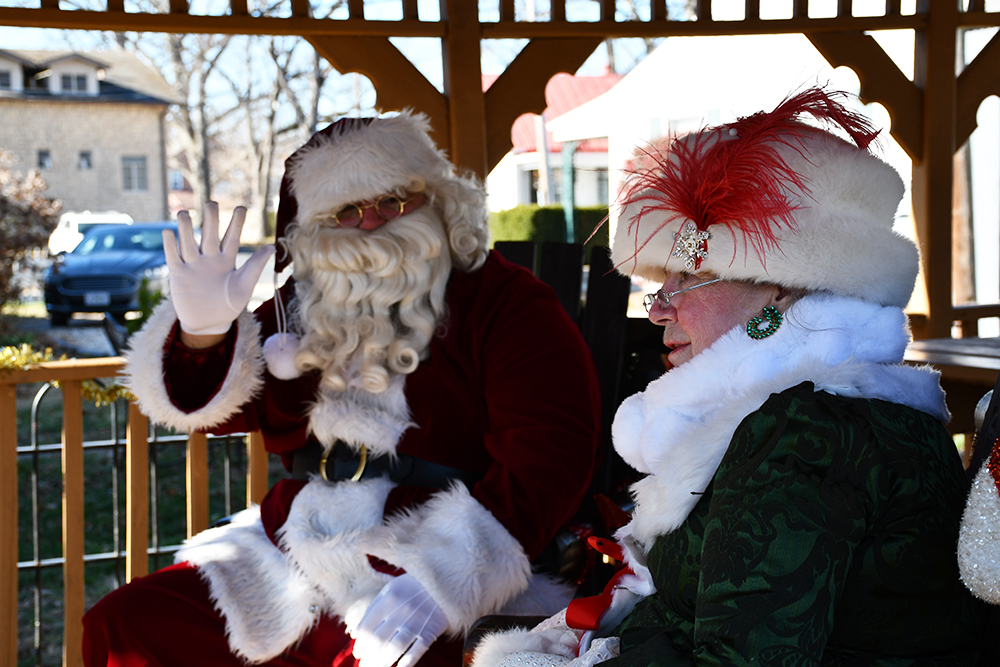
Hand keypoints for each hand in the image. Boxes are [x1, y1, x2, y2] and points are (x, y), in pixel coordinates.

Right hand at [163, 202, 274, 335]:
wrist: (209, 323)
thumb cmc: (230, 305)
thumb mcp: (244, 285)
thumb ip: (255, 266)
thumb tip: (272, 246)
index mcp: (227, 259)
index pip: (232, 237)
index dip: (236, 222)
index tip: (241, 207)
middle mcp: (209, 257)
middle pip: (209, 234)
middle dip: (210, 219)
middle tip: (211, 203)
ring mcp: (193, 264)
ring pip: (188, 242)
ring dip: (185, 228)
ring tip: (183, 213)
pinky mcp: (178, 274)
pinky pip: (173, 257)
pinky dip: (170, 245)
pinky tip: (168, 232)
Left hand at [351, 574, 447, 666]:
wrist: (447, 581)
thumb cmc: (415, 586)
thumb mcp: (392, 588)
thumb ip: (373, 608)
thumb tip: (356, 631)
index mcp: (389, 597)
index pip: (368, 625)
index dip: (361, 642)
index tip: (358, 652)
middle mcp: (402, 610)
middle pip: (379, 639)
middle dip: (368, 655)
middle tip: (364, 663)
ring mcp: (417, 621)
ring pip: (395, 648)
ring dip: (382, 662)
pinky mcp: (431, 630)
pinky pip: (416, 651)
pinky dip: (406, 663)